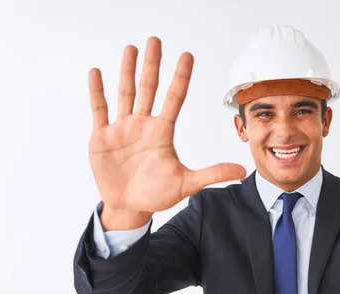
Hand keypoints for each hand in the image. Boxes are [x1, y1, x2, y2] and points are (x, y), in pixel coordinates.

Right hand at [88, 37, 246, 213]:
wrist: (129, 207)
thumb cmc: (157, 194)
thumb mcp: (186, 184)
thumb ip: (212, 174)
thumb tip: (241, 171)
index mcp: (162, 132)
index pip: (174, 98)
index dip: (181, 77)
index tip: (187, 55)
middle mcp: (143, 125)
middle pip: (148, 89)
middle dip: (152, 65)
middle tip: (155, 41)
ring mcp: (122, 129)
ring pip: (125, 93)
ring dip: (127, 71)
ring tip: (131, 49)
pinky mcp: (102, 137)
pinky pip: (100, 110)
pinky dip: (97, 92)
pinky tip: (97, 72)